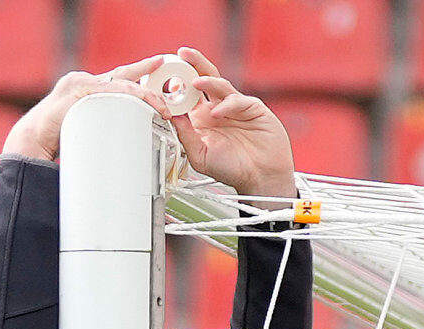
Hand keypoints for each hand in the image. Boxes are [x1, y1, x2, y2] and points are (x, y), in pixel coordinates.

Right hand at [2, 68, 164, 163]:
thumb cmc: (56, 140)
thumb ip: (100, 127)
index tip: (152, 74)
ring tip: (160, 104)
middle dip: (143, 67)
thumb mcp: (85, 130)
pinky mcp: (78, 91)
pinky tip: (141, 101)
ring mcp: (80, 84)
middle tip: (161, 61)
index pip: (115, 80)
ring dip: (143, 93)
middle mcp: (83, 82)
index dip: (136, 76)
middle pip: (120, 74)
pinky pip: (109, 91)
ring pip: (119, 83)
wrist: (34, 142)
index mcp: (86, 91)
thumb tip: (120, 142)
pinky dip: (128, 96)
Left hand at [128, 49, 300, 197]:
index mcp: (202, 118)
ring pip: (219, 83)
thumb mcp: (200, 156)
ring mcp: (234, 106)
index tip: (163, 78)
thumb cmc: (232, 169)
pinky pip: (237, 100)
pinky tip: (218, 114)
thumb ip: (186, 136)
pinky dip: (226, 105)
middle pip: (203, 78)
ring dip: (207, 79)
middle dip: (192, 64)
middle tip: (181, 54)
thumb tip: (172, 116)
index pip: (186, 94)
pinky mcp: (252, 107)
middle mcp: (217, 108)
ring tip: (196, 82)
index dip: (176, 85)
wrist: (261, 178)